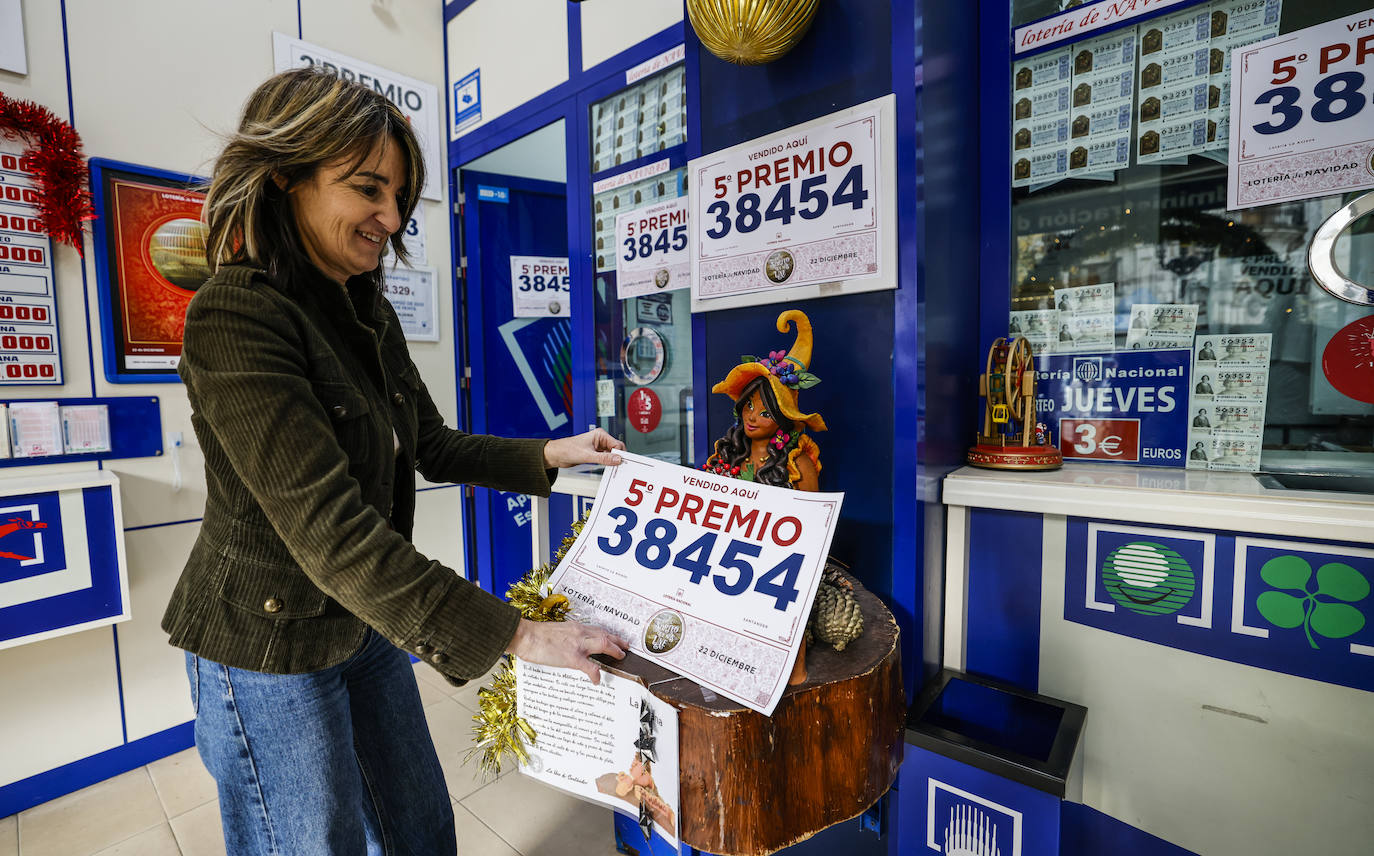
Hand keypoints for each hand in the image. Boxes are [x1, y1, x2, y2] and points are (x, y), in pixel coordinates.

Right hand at [506, 619, 628, 683]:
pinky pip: (590, 667)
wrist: (525, 636)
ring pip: (604, 644)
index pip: (596, 629)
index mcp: (574, 627)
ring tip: (620, 657)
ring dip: (614, 651)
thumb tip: (567, 645)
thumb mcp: (555, 631)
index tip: (614, 638)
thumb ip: (565, 637)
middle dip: (617, 641)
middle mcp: (579, 632)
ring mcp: (577, 644)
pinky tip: (597, 680)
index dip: (608, 634)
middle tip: (625, 647)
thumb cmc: (534, 635)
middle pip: (604, 634)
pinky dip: (596, 674)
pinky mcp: (572, 657)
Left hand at [543, 427, 624, 468]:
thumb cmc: (567, 449)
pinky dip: (608, 463)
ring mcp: (598, 447)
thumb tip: (617, 459)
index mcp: (600, 435)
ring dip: (613, 461)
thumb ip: (603, 458)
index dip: (620, 453)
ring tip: (614, 468)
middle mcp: (600, 440)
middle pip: (616, 449)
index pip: (616, 444)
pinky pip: (606, 458)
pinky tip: (608, 468)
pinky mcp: (595, 453)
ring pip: (611, 454)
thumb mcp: (587, 455)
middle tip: (619, 467)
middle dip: (618, 457)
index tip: (622, 462)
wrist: (556, 455)